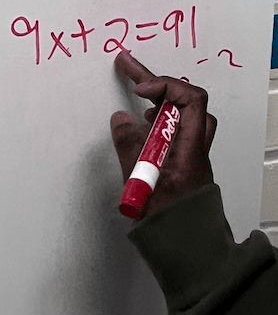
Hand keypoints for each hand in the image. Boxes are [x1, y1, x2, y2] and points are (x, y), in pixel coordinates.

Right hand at [110, 51, 215, 218]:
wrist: (186, 247)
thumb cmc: (170, 222)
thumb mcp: (142, 184)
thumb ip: (129, 148)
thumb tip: (121, 119)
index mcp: (189, 148)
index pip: (189, 100)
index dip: (164, 86)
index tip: (138, 87)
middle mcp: (193, 147)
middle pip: (185, 101)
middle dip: (156, 82)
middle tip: (128, 68)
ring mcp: (189, 154)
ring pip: (182, 115)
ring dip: (160, 101)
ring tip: (137, 95)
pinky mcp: (180, 162)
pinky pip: (173, 129)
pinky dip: (158, 119)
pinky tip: (142, 127)